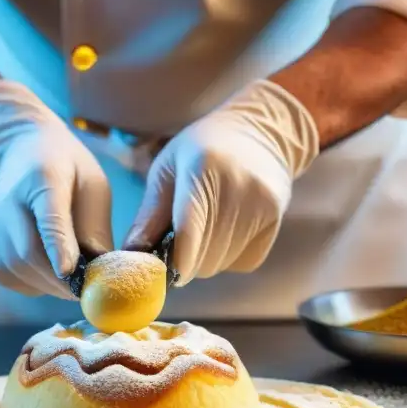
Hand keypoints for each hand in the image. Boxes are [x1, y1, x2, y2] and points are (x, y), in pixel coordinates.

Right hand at [0, 80, 112, 298]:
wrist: (21, 150)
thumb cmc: (68, 169)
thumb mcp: (93, 184)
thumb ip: (95, 226)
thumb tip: (101, 273)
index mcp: (43, 179)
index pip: (48, 216)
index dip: (57, 244)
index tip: (67, 270)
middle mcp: (9, 207)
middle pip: (33, 254)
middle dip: (68, 280)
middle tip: (97, 287)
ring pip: (27, 274)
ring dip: (58, 284)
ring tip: (78, 271)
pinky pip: (21, 283)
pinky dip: (43, 284)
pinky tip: (55, 266)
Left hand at [124, 80, 317, 285]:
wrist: (260, 132)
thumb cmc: (200, 149)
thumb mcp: (167, 169)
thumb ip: (150, 214)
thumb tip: (131, 255)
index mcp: (203, 169)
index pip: (189, 228)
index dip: (176, 260)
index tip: (164, 275)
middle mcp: (238, 188)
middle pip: (204, 255)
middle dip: (184, 261)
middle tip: (176, 246)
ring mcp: (262, 205)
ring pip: (222, 263)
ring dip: (204, 260)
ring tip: (202, 232)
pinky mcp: (275, 221)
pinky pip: (244, 262)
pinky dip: (228, 257)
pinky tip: (225, 232)